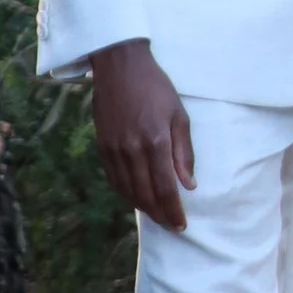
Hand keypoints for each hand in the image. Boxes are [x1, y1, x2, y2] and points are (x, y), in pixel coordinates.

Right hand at [88, 38, 194, 233]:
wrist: (120, 66)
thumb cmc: (156, 87)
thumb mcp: (179, 115)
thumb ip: (184, 152)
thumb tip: (189, 185)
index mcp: (155, 141)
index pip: (165, 188)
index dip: (173, 210)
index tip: (181, 225)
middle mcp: (132, 150)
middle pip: (145, 194)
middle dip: (160, 214)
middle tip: (171, 226)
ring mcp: (114, 149)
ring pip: (128, 190)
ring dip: (143, 208)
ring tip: (157, 217)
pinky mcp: (102, 146)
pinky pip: (113, 179)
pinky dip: (125, 194)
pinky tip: (136, 199)